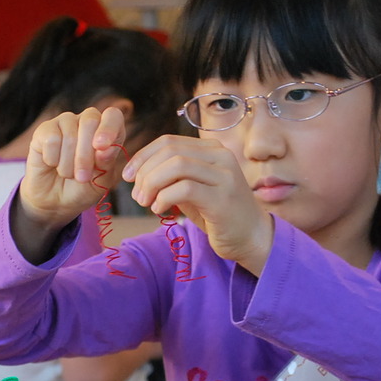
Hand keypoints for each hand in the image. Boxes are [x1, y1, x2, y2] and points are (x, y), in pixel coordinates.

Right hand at [15, 107, 126, 259]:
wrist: (54, 205)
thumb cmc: (81, 192)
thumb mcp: (101, 182)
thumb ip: (106, 162)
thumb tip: (105, 145)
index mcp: (107, 133)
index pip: (114, 116)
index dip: (109, 128)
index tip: (103, 149)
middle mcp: (87, 124)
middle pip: (91, 121)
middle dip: (86, 153)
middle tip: (80, 176)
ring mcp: (64, 125)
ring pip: (69, 130)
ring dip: (68, 160)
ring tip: (66, 175)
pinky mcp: (43, 132)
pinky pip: (49, 137)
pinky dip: (52, 157)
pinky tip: (52, 166)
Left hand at [121, 135, 274, 273]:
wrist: (252, 238)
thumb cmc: (219, 214)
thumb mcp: (194, 189)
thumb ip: (173, 175)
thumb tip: (139, 170)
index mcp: (213, 149)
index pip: (168, 142)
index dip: (143, 156)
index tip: (128, 176)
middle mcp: (221, 156)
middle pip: (170, 151)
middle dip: (145, 171)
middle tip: (136, 194)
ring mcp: (224, 176)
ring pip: (176, 166)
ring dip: (152, 184)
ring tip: (145, 202)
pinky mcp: (222, 198)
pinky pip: (184, 188)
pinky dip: (164, 198)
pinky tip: (160, 210)